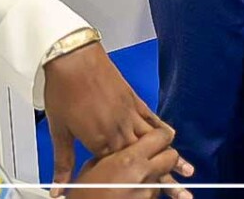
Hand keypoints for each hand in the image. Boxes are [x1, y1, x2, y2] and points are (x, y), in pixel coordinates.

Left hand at [45, 44, 192, 195]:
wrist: (73, 58)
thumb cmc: (63, 90)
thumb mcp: (58, 130)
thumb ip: (63, 163)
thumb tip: (57, 189)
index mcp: (100, 142)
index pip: (120, 171)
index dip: (133, 184)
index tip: (144, 193)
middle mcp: (120, 131)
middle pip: (144, 160)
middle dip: (163, 177)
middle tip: (182, 193)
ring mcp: (130, 115)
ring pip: (154, 142)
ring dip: (171, 157)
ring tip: (187, 170)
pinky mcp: (134, 100)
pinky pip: (152, 118)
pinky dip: (163, 130)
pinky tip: (172, 137)